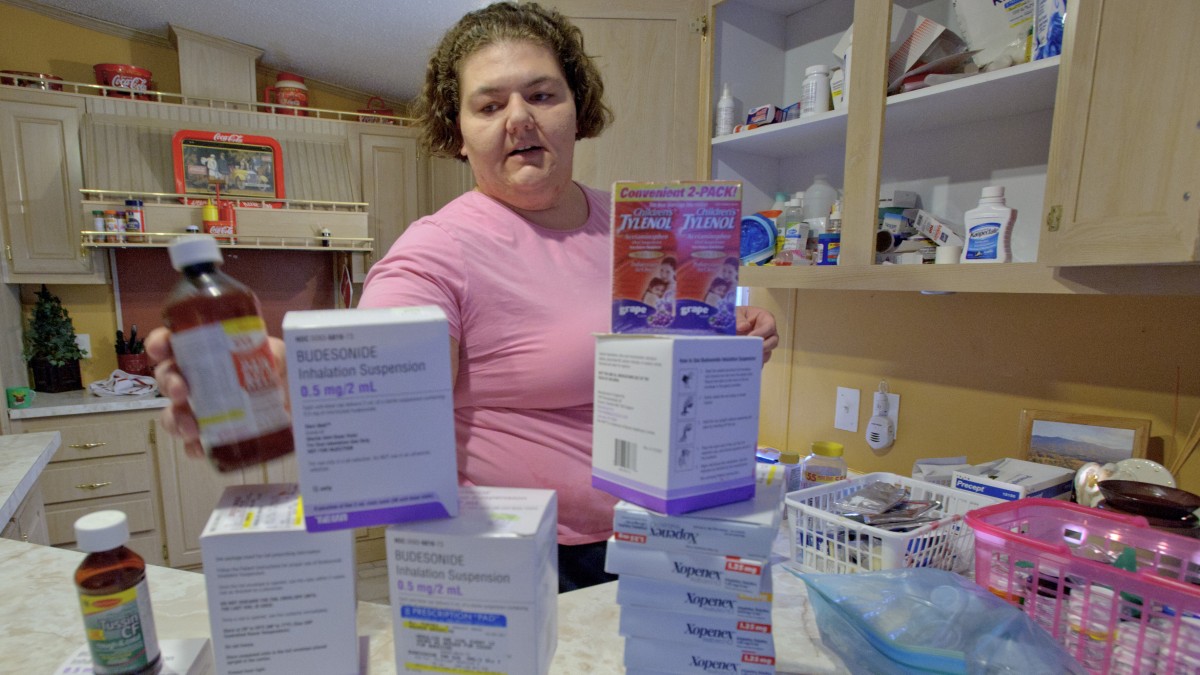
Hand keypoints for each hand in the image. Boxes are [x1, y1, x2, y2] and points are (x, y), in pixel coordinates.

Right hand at [147, 326, 287, 459]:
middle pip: (167, 378)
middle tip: (182, 390)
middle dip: (169, 383)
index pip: (173, 344)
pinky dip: (193, 448)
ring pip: (172, 414)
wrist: (295, 403)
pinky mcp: (212, 436)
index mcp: (205, 353)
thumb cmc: (277, 373)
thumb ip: (274, 353)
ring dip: (176, 419)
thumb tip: (270, 357)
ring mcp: (200, 410)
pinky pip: (193, 445)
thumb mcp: (279, 356)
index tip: (159, 348)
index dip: (160, 343)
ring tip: (192, 427)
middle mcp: (196, 381)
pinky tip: (200, 448)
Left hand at [736, 305, 778, 363]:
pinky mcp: (758, 352)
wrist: (728, 325)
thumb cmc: (737, 315)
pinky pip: (760, 360)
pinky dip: (755, 363)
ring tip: (750, 359)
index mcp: (766, 319)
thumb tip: (743, 327)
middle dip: (764, 347)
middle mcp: (768, 332)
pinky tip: (747, 364)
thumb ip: (739, 318)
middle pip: (773, 341)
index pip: (770, 326)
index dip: (762, 332)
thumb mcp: (736, 312)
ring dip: (760, 356)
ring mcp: (764, 343)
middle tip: (752, 350)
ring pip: (768, 352)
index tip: (750, 337)